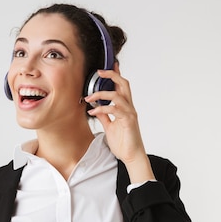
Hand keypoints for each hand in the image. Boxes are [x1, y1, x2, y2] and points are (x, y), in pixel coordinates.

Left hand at [85, 64, 154, 182]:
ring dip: (102, 94)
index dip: (116, 74)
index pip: (121, 87)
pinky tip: (93, 111)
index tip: (108, 65)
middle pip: (124, 84)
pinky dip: (102, 108)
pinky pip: (115, 110)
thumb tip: (96, 107)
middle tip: (99, 72)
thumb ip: (104, 116)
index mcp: (125, 107)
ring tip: (89, 97)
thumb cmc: (123, 142)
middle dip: (112, 75)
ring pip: (118, 95)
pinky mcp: (128, 121)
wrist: (131, 156)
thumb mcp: (109, 126)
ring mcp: (130, 113)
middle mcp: (129, 107)